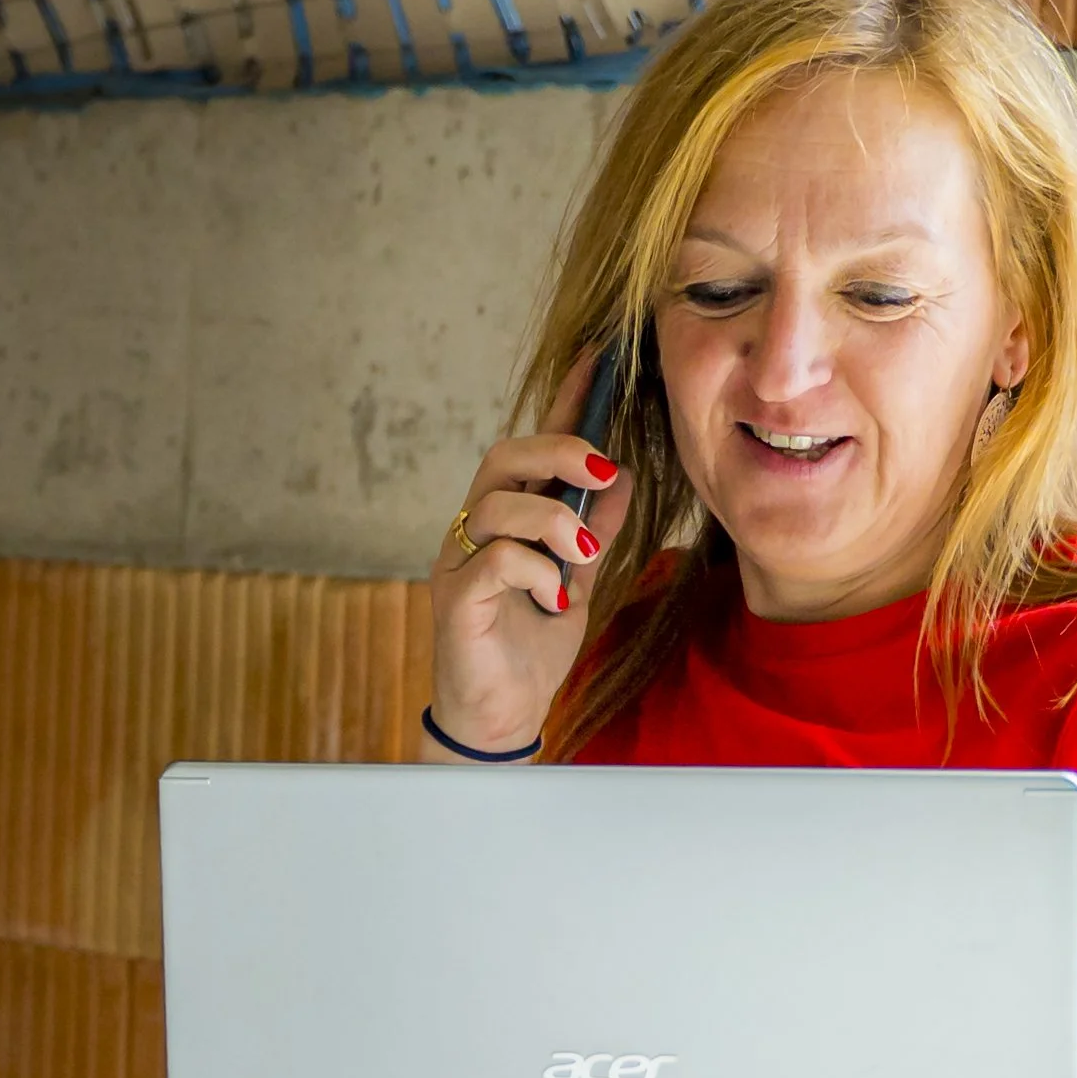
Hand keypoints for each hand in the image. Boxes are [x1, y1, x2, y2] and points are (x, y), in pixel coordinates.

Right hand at [426, 348, 634, 756]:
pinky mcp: (454, 599)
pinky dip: (535, 572)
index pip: (533, 449)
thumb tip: (622, 477)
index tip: (598, 361)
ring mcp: (459, 562)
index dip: (565, 405)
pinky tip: (554, 600)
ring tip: (581, 559)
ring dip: (553, 522)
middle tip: (601, 470)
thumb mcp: (576, 580)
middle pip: (503, 457)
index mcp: (508, 519)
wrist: (503, 716)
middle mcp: (476, 530)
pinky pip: (494, 561)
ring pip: (498, 505)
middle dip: (556, 452)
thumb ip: (593, 530)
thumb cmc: (530, 648)